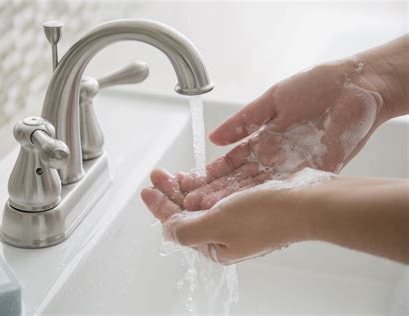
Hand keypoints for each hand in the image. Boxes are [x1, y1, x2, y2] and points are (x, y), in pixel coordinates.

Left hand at [142, 168, 333, 263]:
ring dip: (184, 187)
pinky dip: (204, 185)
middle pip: (187, 213)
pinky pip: (218, 195)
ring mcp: (237, 221)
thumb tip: (166, 228)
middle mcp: (224, 236)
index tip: (146, 189)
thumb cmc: (265, 215)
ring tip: (171, 173)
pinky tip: (196, 176)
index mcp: (215, 246)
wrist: (308, 202)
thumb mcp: (216, 224)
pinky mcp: (249, 205)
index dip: (159, 206)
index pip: (177, 225)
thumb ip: (185, 229)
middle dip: (169, 193)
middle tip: (157, 173)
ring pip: (201, 202)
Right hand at [167, 59, 385, 210]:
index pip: (231, 162)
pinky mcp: (311, 173)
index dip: (212, 173)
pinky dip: (262, 198)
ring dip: (233, 200)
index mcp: (263, 140)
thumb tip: (213, 137)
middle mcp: (273, 158)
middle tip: (190, 204)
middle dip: (215, 192)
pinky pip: (282, 189)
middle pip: (240, 180)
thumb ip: (243, 121)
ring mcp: (291, 168)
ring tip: (209, 210)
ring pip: (256, 188)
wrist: (355, 86)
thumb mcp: (271, 101)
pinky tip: (244, 207)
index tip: (191, 184)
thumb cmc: (316, 87)